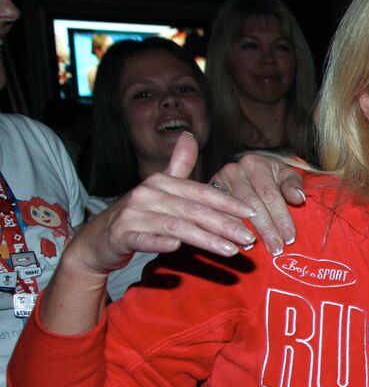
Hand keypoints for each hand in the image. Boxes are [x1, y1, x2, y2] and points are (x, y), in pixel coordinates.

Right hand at [66, 133, 256, 278]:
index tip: (253, 213)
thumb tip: (189, 135)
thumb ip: (178, 166)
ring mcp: (133, 214)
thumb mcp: (159, 188)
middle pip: (193, 211)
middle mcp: (148, 194)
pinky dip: (159, 241)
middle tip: (248, 238)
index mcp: (161, 183)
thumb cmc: (138, 214)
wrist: (98, 239)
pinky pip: (143, 238)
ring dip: (205, 238)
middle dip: (224, 224)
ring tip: (230, 250)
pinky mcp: (121, 234)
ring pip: (176, 226)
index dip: (227, 202)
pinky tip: (176, 246)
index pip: (201, 192)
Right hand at [209, 152, 305, 256]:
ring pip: (233, 211)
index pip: (270, 195)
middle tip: (276, 249)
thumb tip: (298, 198)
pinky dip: (230, 230)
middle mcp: (234, 170)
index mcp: (256, 164)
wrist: (249, 170)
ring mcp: (219, 182)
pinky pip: (219, 215)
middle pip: (252, 205)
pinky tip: (238, 243)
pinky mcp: (209, 194)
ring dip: (245, 232)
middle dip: (266, 229)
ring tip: (255, 247)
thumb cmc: (272, 175)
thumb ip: (294, 185)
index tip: (289, 238)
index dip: (281, 218)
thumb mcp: (286, 175)